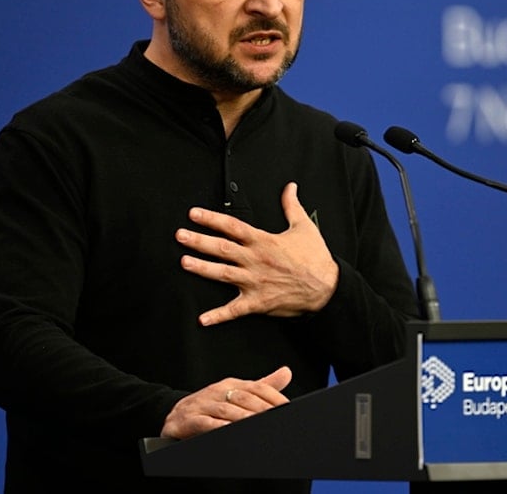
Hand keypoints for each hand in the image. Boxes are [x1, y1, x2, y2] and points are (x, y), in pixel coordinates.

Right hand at [160, 366, 292, 438]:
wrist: (175, 414)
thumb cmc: (210, 405)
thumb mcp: (236, 393)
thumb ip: (263, 385)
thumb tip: (287, 372)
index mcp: (231, 384)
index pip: (257, 388)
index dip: (274, 397)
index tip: (287, 408)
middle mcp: (217, 391)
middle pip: (244, 398)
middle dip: (261, 409)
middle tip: (275, 418)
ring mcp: (202, 404)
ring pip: (226, 410)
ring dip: (242, 418)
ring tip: (257, 424)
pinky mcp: (188, 420)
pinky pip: (204, 423)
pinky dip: (216, 427)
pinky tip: (227, 431)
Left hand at [176, 182, 338, 325]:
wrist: (327, 288)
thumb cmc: (315, 259)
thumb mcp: (304, 227)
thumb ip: (291, 206)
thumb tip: (289, 187)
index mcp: (264, 241)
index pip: (233, 227)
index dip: (212, 219)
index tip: (194, 214)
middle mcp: (256, 260)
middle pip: (222, 248)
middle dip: (199, 241)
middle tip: (180, 235)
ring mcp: (255, 282)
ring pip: (223, 274)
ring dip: (202, 268)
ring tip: (184, 262)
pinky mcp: (258, 302)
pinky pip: (235, 310)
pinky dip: (218, 316)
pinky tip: (202, 319)